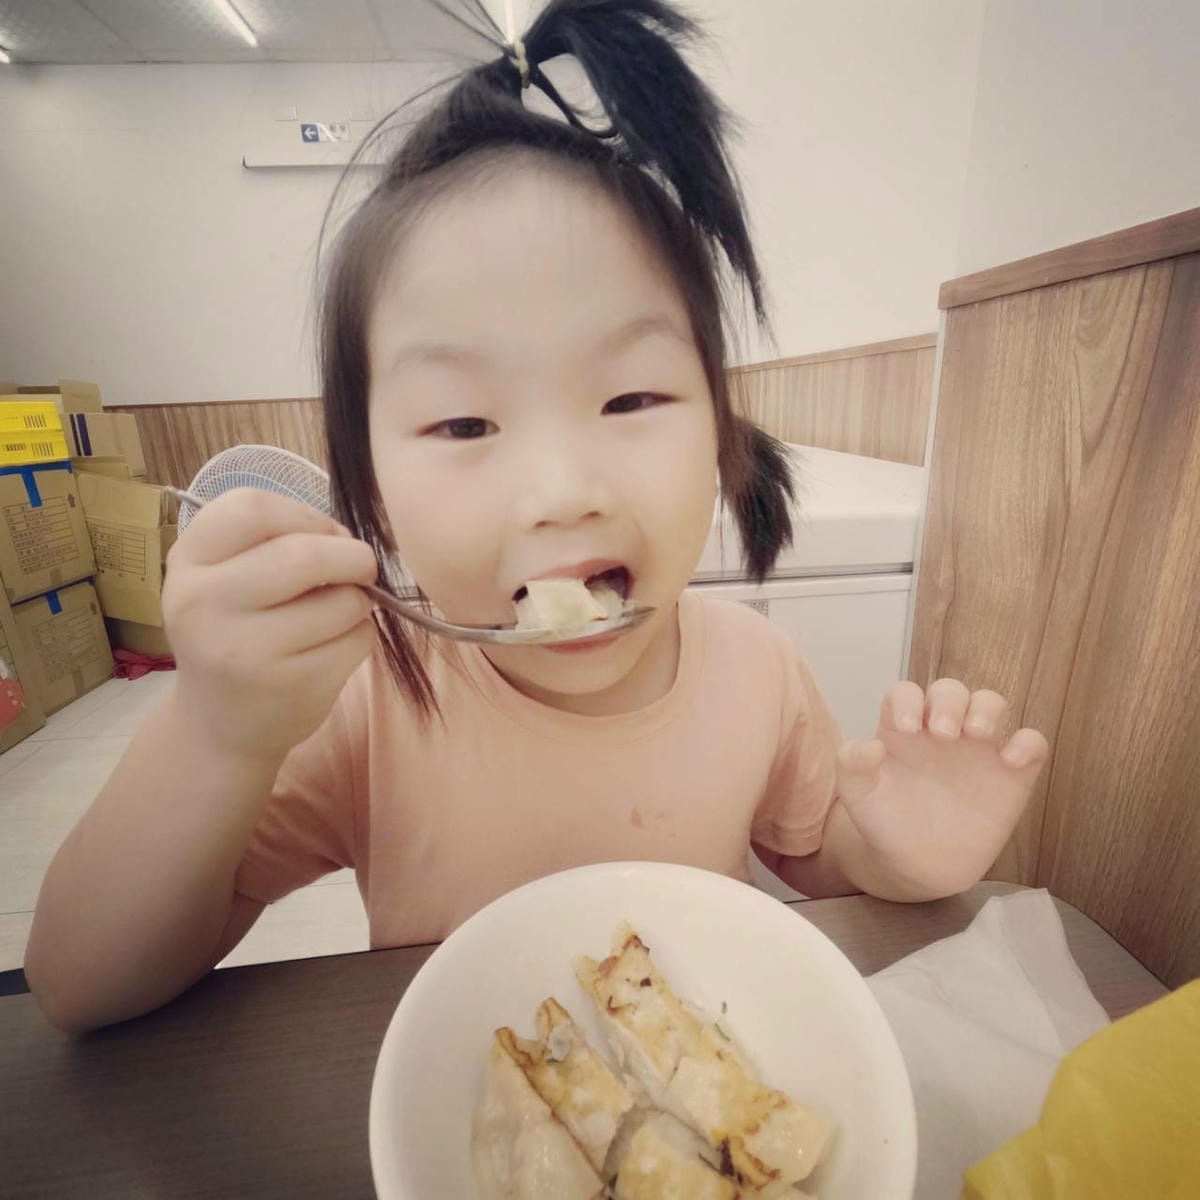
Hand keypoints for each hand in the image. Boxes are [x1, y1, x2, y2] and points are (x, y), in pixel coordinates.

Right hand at [162, 489, 378, 762]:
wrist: (220, 724)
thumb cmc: (236, 632)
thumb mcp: (224, 578)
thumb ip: (272, 542)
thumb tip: (347, 539)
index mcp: (189, 565)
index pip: (251, 508)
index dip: (305, 514)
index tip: (323, 534)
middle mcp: (206, 605)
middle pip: (304, 553)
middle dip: (352, 555)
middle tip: (361, 567)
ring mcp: (247, 651)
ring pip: (342, 600)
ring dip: (358, 601)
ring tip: (336, 615)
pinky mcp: (293, 686)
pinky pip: (357, 639)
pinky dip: (361, 635)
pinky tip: (333, 647)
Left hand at [832, 679, 1049, 896]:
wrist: (916, 864)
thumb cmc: (884, 820)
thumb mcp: (857, 794)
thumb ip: (852, 765)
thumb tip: (869, 745)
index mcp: (904, 726)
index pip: (906, 693)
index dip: (907, 700)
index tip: (906, 727)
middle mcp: (942, 729)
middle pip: (951, 691)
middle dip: (949, 702)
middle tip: (945, 733)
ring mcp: (978, 748)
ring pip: (992, 705)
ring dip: (987, 710)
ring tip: (976, 734)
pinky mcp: (1011, 774)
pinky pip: (1031, 743)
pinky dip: (1028, 744)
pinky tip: (1013, 762)